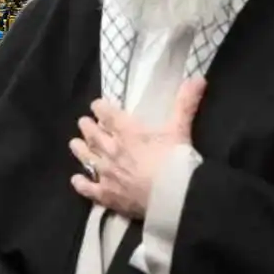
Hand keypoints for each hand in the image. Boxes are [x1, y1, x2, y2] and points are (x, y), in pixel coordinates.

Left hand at [68, 78, 206, 218]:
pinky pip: (88, 188)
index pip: (106, 113)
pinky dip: (81, 183)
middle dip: (87, 127)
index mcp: (126, 131)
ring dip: (80, 149)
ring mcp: (106, 172)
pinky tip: (76, 180)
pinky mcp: (107, 194)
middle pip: (92, 134)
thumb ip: (186, 102)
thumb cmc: (176, 160)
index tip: (97, 105)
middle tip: (84, 123)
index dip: (99, 108)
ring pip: (86, 157)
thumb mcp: (180, 128)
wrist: (174, 196)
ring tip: (75, 143)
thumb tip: (198, 78)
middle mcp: (111, 149)